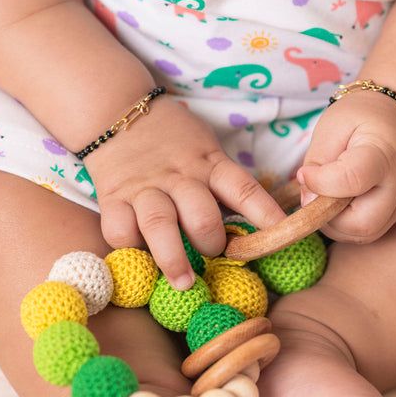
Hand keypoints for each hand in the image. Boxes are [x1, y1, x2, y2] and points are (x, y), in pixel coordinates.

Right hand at [84, 98, 285, 288]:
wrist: (118, 114)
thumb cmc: (171, 138)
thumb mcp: (205, 148)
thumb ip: (220, 181)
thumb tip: (247, 225)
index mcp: (209, 163)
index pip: (243, 189)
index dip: (265, 214)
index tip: (281, 235)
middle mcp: (179, 177)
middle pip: (201, 216)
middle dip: (212, 243)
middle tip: (213, 255)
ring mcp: (145, 188)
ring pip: (160, 224)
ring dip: (173, 258)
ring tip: (183, 282)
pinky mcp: (114, 198)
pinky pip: (120, 229)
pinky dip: (131, 248)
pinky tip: (140, 256)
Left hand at [297, 90, 395, 243]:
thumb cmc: (361, 119)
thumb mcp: (331, 128)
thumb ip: (317, 163)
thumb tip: (308, 197)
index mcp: (383, 154)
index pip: (351, 180)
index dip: (319, 183)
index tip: (304, 173)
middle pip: (359, 223)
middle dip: (326, 215)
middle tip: (315, 193)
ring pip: (360, 234)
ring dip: (332, 223)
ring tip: (326, 196)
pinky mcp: (394, 216)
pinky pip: (363, 234)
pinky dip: (342, 226)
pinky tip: (336, 204)